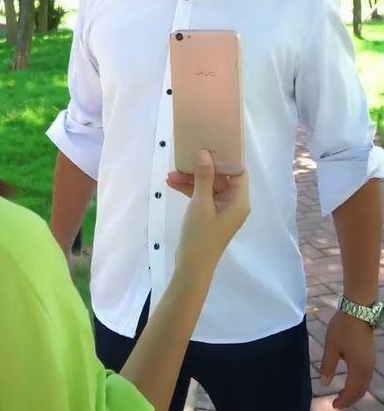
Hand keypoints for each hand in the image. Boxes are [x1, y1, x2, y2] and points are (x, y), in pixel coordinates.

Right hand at [170, 150, 249, 285]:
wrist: (192, 267)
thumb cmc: (201, 236)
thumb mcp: (201, 203)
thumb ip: (203, 177)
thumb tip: (205, 153)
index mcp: (239, 200)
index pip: (239, 171)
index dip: (227, 157)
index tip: (212, 143)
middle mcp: (234, 203)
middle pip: (222, 177)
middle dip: (202, 167)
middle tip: (186, 156)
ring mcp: (221, 210)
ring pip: (209, 185)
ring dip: (192, 179)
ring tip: (171, 174)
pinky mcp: (210, 215)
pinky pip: (202, 195)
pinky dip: (189, 189)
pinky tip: (171, 183)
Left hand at [320, 309, 375, 408]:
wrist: (358, 309)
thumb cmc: (343, 327)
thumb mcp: (331, 346)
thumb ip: (328, 366)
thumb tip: (324, 384)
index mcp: (358, 368)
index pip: (352, 391)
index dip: (343, 400)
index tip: (333, 405)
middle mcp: (368, 368)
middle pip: (361, 390)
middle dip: (350, 399)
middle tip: (337, 403)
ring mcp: (371, 361)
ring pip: (365, 384)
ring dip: (355, 392)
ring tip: (342, 394)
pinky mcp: (370, 355)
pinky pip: (366, 376)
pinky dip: (358, 383)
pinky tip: (350, 380)